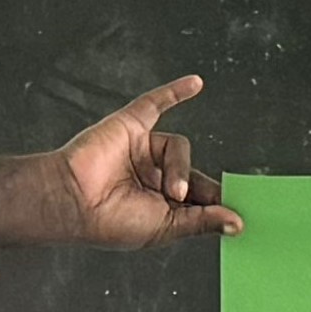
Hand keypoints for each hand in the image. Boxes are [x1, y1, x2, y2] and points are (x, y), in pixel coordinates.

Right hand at [42, 78, 236, 245]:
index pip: (198, 197)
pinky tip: (196, 84)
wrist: (74, 201)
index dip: (217, 200)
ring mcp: (142, 149)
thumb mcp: (167, 227)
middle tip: (187, 197)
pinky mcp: (131, 125)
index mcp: (160, 204)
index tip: (236, 208)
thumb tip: (236, 224)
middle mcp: (152, 176)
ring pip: (179, 148)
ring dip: (180, 168)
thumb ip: (202, 222)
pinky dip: (175, 92)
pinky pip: (156, 103)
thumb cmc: (111, 221)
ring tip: (170, 188)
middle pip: (192, 172)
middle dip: (194, 186)